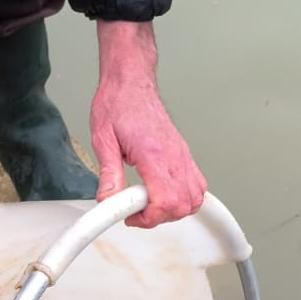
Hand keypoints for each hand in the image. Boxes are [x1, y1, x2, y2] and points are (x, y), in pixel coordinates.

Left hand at [90, 20, 207, 228]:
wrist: (131, 81)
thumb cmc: (117, 104)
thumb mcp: (103, 140)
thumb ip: (108, 174)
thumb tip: (107, 201)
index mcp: (153, 154)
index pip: (166, 200)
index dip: (150, 218)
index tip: (132, 216)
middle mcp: (174, 156)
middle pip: (184, 204)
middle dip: (160, 217)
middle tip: (138, 211)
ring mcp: (182, 155)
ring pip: (195, 198)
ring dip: (174, 210)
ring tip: (149, 204)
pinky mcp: (184, 154)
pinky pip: (197, 186)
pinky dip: (185, 198)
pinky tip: (164, 194)